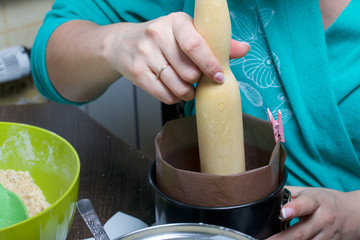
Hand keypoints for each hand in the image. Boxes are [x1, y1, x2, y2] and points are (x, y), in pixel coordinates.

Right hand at [105, 12, 249, 103]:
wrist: (124, 43)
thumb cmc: (163, 39)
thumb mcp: (187, 33)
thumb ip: (215, 43)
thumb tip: (244, 49)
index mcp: (175, 21)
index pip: (195, 45)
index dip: (210, 64)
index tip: (219, 77)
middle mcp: (157, 34)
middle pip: (188, 71)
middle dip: (197, 81)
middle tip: (195, 78)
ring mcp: (144, 54)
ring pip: (177, 86)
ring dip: (187, 92)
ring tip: (186, 86)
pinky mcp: (136, 72)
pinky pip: (164, 95)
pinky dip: (173, 97)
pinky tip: (173, 89)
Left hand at [267, 187, 359, 239]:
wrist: (354, 214)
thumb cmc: (325, 201)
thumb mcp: (309, 192)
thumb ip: (289, 194)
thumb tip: (268, 196)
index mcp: (316, 201)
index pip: (305, 204)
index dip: (294, 208)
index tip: (283, 212)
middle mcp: (322, 220)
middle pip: (300, 233)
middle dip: (281, 239)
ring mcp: (327, 236)